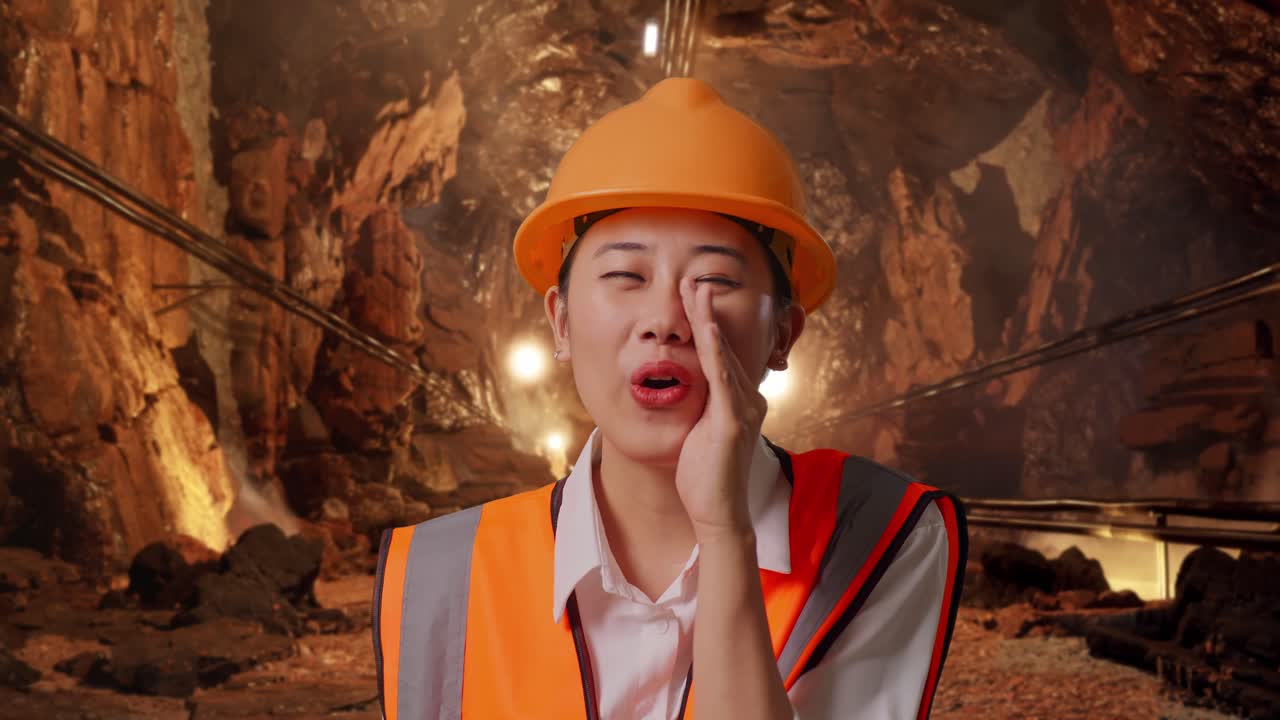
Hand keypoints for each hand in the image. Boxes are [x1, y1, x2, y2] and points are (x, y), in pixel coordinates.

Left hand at [675, 277, 767, 541]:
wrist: (718, 513)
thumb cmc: (706, 477)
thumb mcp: (701, 433)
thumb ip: (701, 408)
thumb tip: (685, 390)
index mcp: (742, 401)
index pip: (722, 352)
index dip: (708, 322)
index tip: (694, 295)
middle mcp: (748, 399)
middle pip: (724, 345)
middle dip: (707, 311)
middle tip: (694, 279)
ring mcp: (742, 409)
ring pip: (722, 354)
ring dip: (708, 320)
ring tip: (696, 290)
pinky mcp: (731, 422)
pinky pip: (722, 379)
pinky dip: (714, 350)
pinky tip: (706, 329)